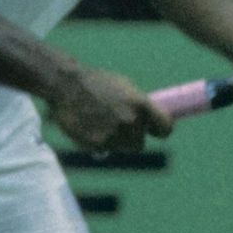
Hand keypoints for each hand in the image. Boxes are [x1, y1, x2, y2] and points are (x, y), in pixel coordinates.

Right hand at [48, 66, 171, 151]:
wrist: (66, 85)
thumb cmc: (95, 82)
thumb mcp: (124, 87)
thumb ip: (138, 105)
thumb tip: (149, 119)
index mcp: (141, 104)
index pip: (165, 127)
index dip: (159, 130)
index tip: (154, 131)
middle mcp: (131, 121)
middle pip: (139, 143)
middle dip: (130, 137)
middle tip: (117, 126)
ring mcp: (114, 135)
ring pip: (121, 148)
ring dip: (114, 141)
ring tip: (100, 125)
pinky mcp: (98, 144)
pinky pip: (104, 150)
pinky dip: (98, 143)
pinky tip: (89, 128)